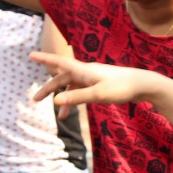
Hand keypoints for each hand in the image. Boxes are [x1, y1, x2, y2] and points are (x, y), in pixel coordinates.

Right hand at [30, 52, 156, 109]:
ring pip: (72, 87)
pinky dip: (76, 101)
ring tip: (60, 117)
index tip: (30, 54)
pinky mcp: (100, 85)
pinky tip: (75, 113)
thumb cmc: (121, 88)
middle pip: (62, 78)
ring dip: (64, 100)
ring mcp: (93, 78)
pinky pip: (82, 91)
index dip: (45, 58)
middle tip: (35, 100)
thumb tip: (56, 102)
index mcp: (84, 70)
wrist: (143, 85)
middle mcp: (86, 72)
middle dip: (49, 88)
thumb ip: (77, 98)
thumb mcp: (98, 94)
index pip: (59, 62)